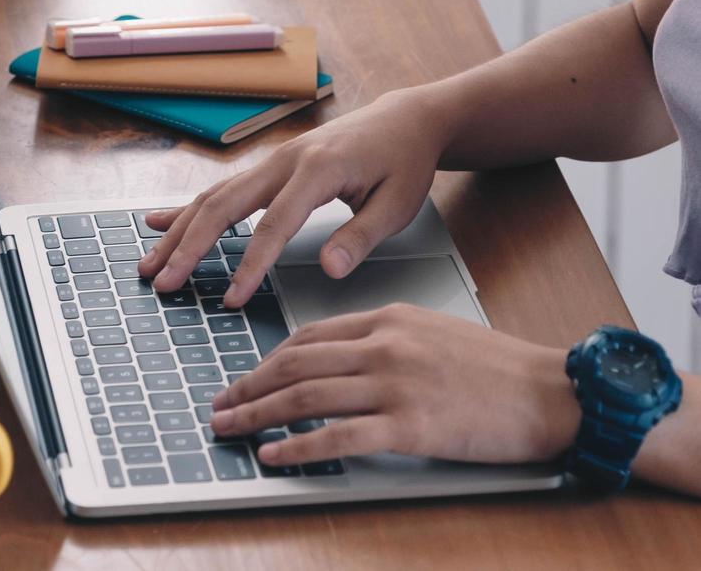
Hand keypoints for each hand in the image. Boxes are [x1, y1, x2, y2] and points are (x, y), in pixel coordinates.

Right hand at [137, 88, 453, 307]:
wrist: (403, 119)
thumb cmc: (404, 162)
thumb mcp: (398, 204)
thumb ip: (360, 237)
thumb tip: (330, 269)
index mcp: (317, 170)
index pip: (273, 225)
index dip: (249, 265)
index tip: (231, 299)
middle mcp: (283, 161)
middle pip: (223, 206)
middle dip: (188, 247)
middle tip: (162, 282)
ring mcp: (270, 162)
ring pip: (212, 196)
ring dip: (177, 231)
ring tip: (150, 264)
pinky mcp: (266, 167)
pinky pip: (220, 189)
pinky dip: (187, 209)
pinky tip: (158, 222)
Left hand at [210, 303, 579, 467]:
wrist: (556, 394)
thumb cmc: (500, 369)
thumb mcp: (434, 333)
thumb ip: (385, 340)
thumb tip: (338, 360)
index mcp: (389, 320)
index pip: (309, 336)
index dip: (268, 360)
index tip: (245, 376)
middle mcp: (385, 347)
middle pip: (295, 365)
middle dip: (248, 386)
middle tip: (219, 404)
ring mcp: (395, 385)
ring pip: (305, 398)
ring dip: (257, 415)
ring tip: (229, 428)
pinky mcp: (410, 426)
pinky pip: (338, 437)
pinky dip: (297, 447)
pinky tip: (273, 455)